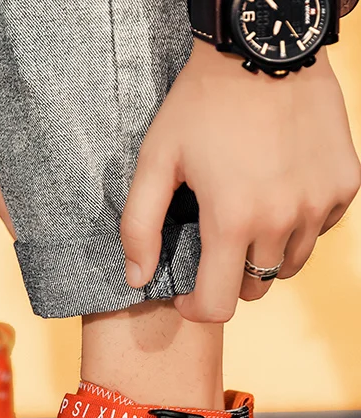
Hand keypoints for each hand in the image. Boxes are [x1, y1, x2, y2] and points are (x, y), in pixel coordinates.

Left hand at [121, 41, 360, 321]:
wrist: (263, 49)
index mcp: (233, 220)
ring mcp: (320, 202)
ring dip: (264, 257)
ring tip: (244, 223)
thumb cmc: (200, 106)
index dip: (197, 309)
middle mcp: (284, 219)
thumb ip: (140, 227)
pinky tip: (276, 198)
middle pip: (255, 287)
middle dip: (229, 280)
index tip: (187, 296)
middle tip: (214, 250)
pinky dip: (298, 228)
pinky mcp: (345, 184)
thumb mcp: (156, 162)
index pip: (219, 304)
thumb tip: (137, 279)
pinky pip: (320, 231)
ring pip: (290, 264)